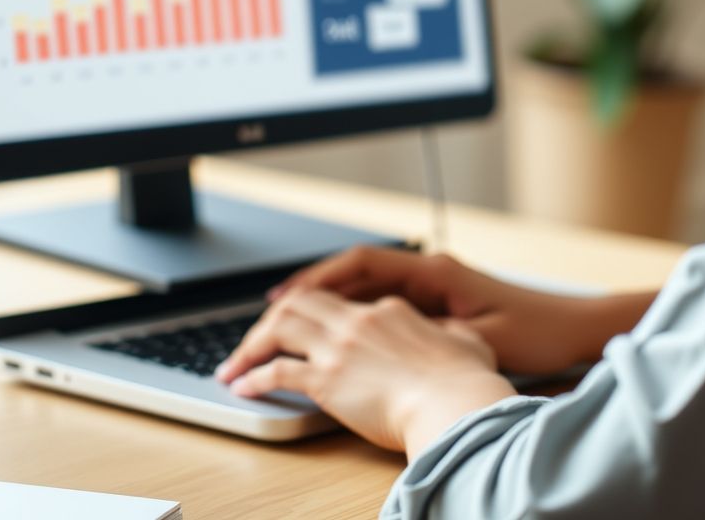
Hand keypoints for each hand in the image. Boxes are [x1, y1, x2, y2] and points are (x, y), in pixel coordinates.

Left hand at [214, 288, 515, 452]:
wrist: (454, 405)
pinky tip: (244, 387)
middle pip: (301, 302)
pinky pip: (277, 371)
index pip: (341, 300)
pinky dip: (255, 377)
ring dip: (252, 344)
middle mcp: (358, 321)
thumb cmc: (466, 382)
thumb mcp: (469, 343)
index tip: (299, 323)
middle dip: (271, 318)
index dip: (314, 309)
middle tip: (254, 340)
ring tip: (235, 364)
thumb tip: (459, 334)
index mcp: (390, 311)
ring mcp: (340, 348)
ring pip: (280, 327)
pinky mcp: (326, 379)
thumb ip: (455, 334)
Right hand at [257, 245, 652, 375]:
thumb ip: (432, 334)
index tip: (286, 295)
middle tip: (271, 311)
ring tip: (291, 323)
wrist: (574, 327)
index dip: (319, 278)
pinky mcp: (441, 304)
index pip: (363, 263)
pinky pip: (384, 303)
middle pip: (357, 274)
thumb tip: (388, 337)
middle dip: (312, 291)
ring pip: (367, 289)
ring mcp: (435, 287)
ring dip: (331, 303)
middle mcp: (431, 272)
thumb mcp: (479, 336)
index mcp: (436, 272)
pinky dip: (356, 315)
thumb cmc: (537, 329)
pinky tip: (339, 335)